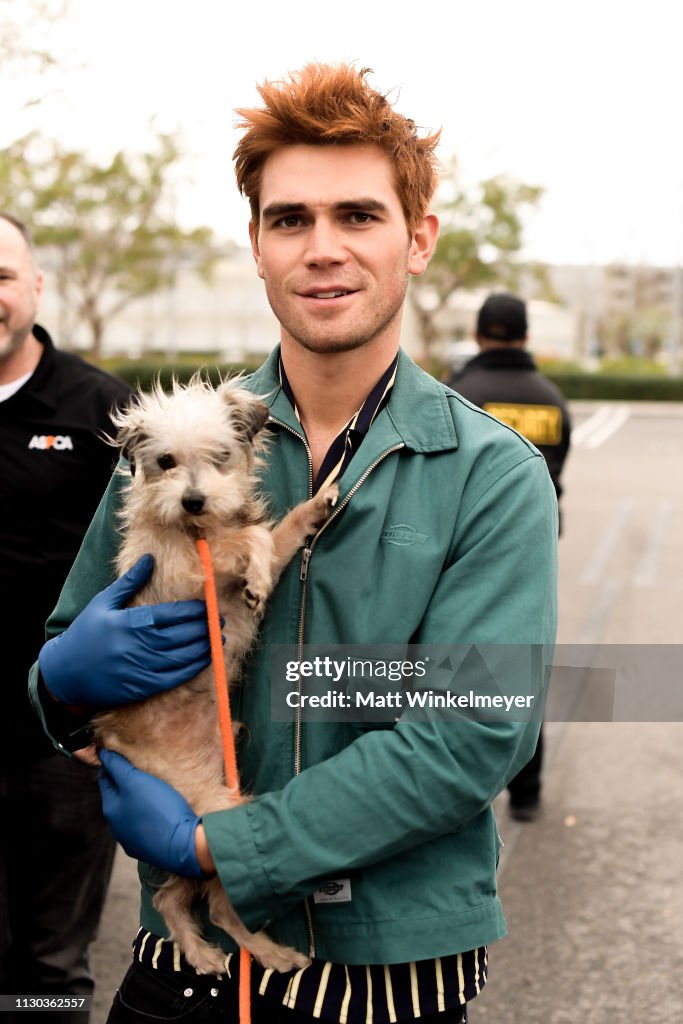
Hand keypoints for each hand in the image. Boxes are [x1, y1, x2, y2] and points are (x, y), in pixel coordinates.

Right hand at [39, 554, 211, 706]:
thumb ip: (130, 582)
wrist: (65, 672)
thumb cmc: (85, 633)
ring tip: (217, 639)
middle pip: (180, 636)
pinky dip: (191, 669)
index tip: (208, 607)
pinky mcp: (140, 687)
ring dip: (203, 648)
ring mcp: (139, 669)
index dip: (194, 612)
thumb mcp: (103, 603)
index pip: (171, 615)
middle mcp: (136, 646)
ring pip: (180, 658)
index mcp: (129, 623)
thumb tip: (150, 558)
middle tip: (218, 621)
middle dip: (203, 628)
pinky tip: (203, 660)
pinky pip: (172, 678)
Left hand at [98, 749, 205, 877]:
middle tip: (140, 766)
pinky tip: (160, 811)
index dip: (112, 763)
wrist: (184, 846)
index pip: (105, 778)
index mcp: (111, 809)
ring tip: (152, 787)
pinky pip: (145, 826)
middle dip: (125, 781)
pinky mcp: (149, 848)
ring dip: (137, 799)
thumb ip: (118, 766)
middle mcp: (117, 827)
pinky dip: (149, 815)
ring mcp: (132, 840)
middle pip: (118, 796)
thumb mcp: (136, 781)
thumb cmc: (159, 810)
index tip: (121, 750)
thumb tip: (102, 752)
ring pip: (131, 812)